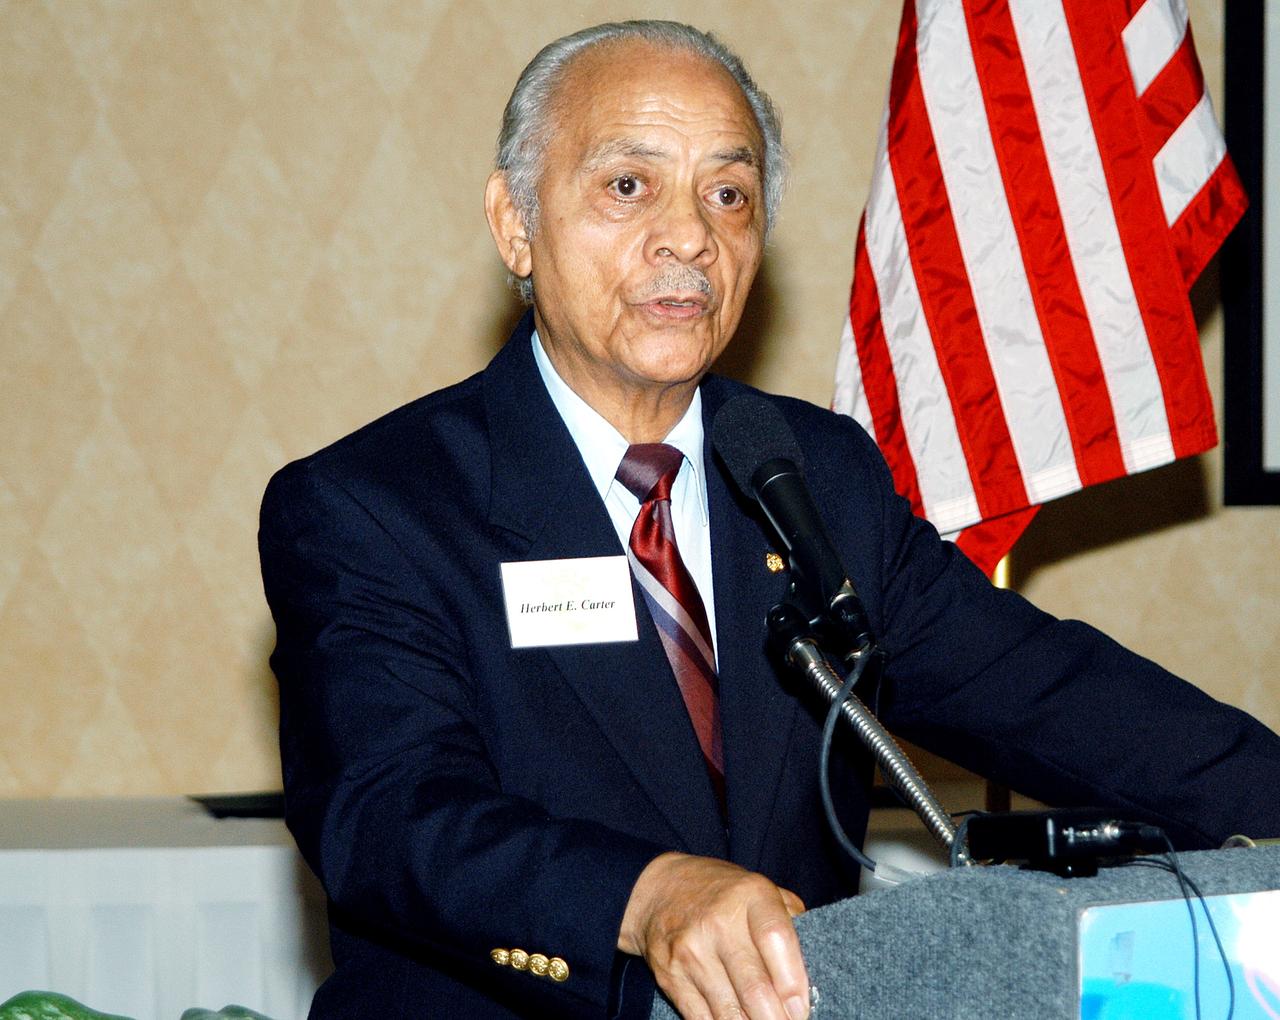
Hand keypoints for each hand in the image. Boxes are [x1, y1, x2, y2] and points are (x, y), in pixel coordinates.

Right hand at [618, 852, 808, 1019]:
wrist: (658, 889)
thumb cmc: (721, 894)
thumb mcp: (759, 889)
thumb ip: (790, 918)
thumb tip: (816, 959)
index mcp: (749, 895)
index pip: (776, 938)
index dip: (794, 980)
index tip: (803, 1009)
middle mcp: (718, 922)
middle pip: (755, 988)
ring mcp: (691, 951)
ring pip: (730, 1013)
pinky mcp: (671, 976)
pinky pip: (702, 1019)